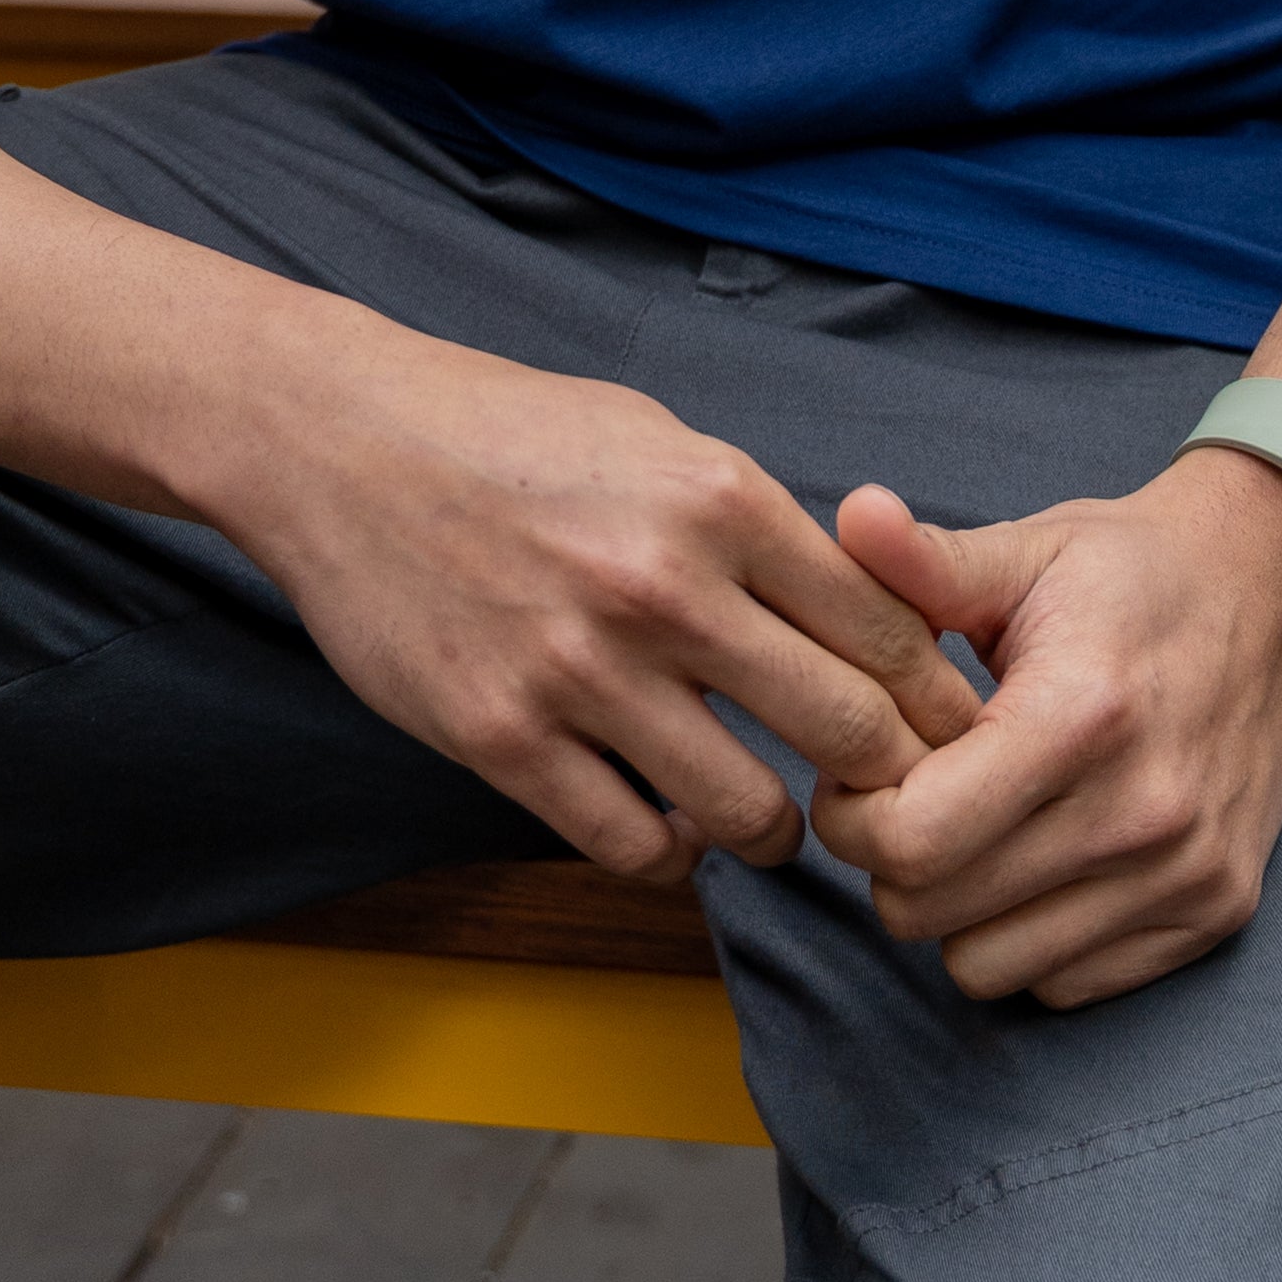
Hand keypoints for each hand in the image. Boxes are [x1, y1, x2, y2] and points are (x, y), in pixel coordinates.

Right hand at [213, 324, 984, 885]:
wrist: (340, 439)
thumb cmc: (506, 429)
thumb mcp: (657, 437)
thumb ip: (755, 523)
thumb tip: (864, 607)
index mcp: (718, 497)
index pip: (887, 631)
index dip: (932, 700)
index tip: (941, 736)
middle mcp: (664, 586)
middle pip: (845, 731)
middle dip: (881, 780)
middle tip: (877, 799)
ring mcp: (579, 670)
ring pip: (747, 812)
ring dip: (774, 829)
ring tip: (767, 817)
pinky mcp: (501, 737)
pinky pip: (632, 844)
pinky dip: (668, 852)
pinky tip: (666, 825)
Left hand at [809, 450, 1281, 1006]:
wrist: (1267, 593)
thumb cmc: (1128, 572)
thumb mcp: (1027, 551)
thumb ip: (928, 560)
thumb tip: (853, 514)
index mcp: (1081, 715)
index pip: (912, 839)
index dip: (855, 814)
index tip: (862, 772)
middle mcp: (1142, 811)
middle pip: (933, 913)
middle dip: (892, 861)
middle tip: (910, 796)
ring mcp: (1186, 875)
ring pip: (990, 967)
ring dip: (959, 909)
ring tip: (974, 826)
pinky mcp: (1215, 914)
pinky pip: (1066, 983)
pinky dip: (1031, 937)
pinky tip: (1039, 857)